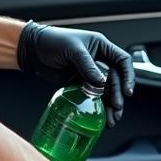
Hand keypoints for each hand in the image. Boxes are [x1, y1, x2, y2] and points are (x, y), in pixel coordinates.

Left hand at [18, 21, 133, 125]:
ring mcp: (89, 73)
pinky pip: (92, 97)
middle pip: (115, 81)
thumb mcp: (73, 50)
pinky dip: (96, 107)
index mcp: (101, 47)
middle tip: (116, 109)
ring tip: (111, 120)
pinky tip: (99, 117)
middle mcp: (98, 61)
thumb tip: (101, 83)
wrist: (32, 49)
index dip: (128, 76)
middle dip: (118, 96)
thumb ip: (87, 66)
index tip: (127, 91)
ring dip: (109, 105)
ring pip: (105, 92)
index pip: (122, 61)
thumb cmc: (52, 41)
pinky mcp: (79, 84)